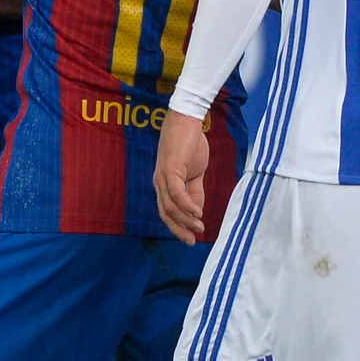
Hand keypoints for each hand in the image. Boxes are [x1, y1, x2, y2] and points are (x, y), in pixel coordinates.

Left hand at [154, 113, 210, 243]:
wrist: (187, 120)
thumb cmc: (190, 144)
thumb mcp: (195, 173)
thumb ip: (195, 191)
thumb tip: (198, 211)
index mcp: (164, 184)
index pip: (167, 212)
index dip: (178, 227)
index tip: (190, 238)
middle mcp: (160, 182)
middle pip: (165, 213)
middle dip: (178, 229)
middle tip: (192, 241)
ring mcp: (163, 175)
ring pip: (171, 205)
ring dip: (185, 219)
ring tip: (199, 227)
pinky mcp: (171, 168)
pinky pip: (176, 192)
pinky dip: (186, 205)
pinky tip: (197, 213)